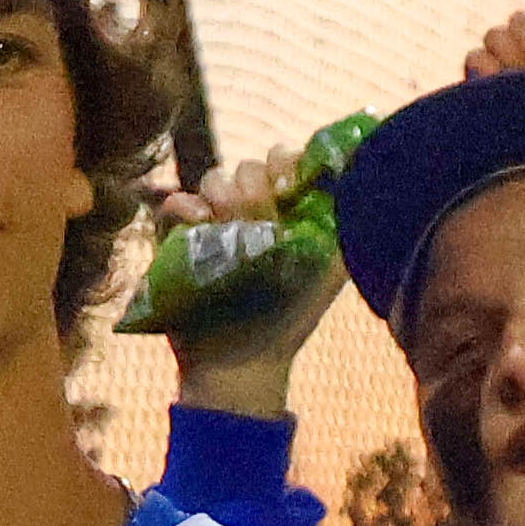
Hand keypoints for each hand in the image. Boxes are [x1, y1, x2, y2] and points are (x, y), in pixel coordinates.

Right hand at [143, 161, 353, 405]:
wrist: (241, 363)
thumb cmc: (290, 318)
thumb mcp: (331, 271)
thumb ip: (343, 227)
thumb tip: (350, 180)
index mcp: (285, 211)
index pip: (284, 162)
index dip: (286, 164)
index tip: (288, 187)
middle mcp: (249, 211)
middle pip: (248, 167)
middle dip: (255, 186)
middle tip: (260, 218)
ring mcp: (211, 224)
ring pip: (212, 178)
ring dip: (221, 194)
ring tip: (228, 223)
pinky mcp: (177, 239)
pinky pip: (173, 204)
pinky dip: (183, 206)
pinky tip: (200, 224)